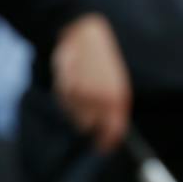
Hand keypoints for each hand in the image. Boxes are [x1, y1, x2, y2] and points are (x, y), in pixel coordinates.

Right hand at [53, 14, 130, 151]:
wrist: (83, 34)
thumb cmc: (102, 61)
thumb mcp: (115, 84)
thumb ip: (113, 109)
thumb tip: (110, 135)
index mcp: (118, 98)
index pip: (113, 132)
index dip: (106, 142)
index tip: (102, 147)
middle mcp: (101, 100)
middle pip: (89, 127)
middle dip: (88, 122)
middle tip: (88, 106)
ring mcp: (82, 94)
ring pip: (74, 115)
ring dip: (76, 107)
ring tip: (81, 86)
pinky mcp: (66, 87)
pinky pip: (64, 102)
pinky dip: (66, 96)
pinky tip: (72, 80)